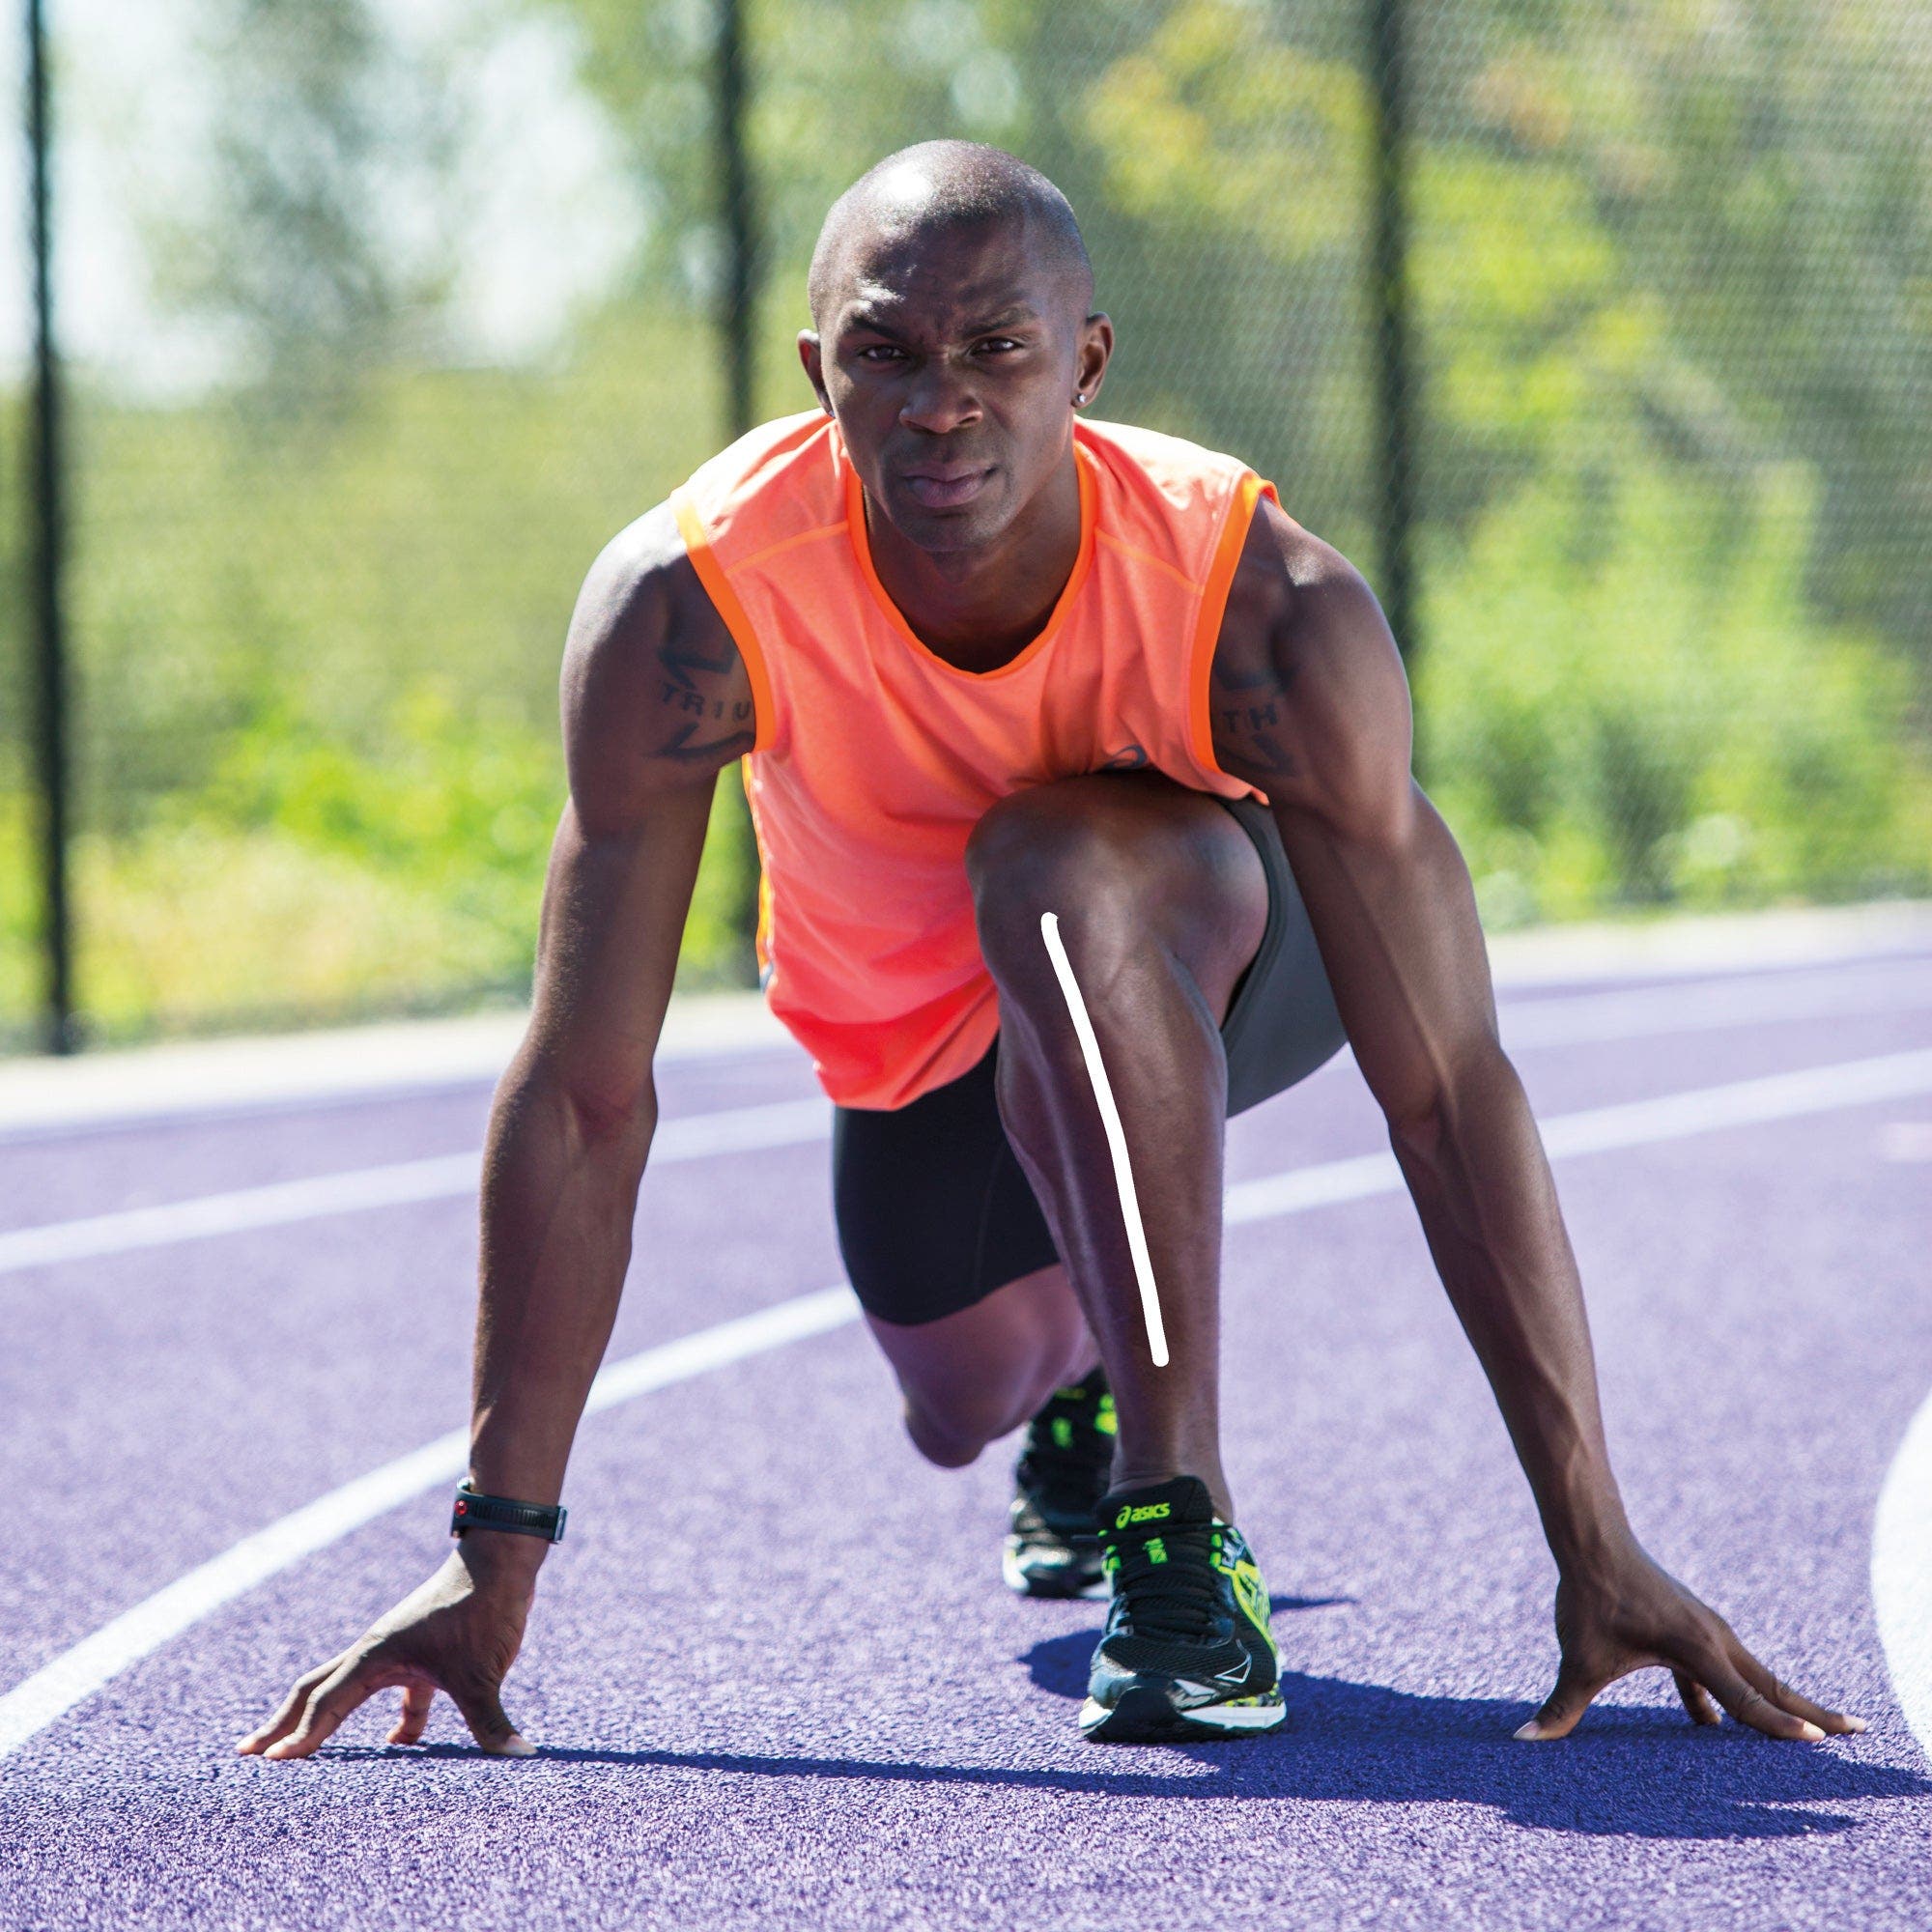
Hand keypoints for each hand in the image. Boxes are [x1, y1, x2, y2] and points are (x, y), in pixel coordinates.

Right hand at [236, 1538, 542, 1759]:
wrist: (503, 1559)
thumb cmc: (484, 1607)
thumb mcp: (483, 1671)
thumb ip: (491, 1720)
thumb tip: (519, 1755)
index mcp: (376, 1655)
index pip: (326, 1704)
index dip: (301, 1737)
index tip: (269, 1764)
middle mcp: (377, 1652)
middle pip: (315, 1691)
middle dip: (282, 1722)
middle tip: (246, 1752)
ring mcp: (399, 1651)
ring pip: (351, 1690)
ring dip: (326, 1719)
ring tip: (300, 1752)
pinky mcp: (426, 1653)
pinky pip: (399, 1693)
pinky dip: (397, 1720)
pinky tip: (401, 1744)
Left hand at [1517, 1533, 1866, 1741]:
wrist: (1592, 1541)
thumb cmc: (1589, 1599)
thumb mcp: (1578, 1658)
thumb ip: (1561, 1706)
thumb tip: (1524, 1739)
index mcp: (1696, 1648)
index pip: (1745, 1700)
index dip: (1777, 1726)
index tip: (1818, 1743)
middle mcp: (1712, 1638)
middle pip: (1771, 1684)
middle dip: (1811, 1711)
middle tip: (1856, 1732)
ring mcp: (1705, 1630)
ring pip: (1752, 1674)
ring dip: (1780, 1702)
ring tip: (1810, 1732)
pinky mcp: (1690, 1627)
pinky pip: (1719, 1669)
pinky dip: (1728, 1695)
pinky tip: (1707, 1724)